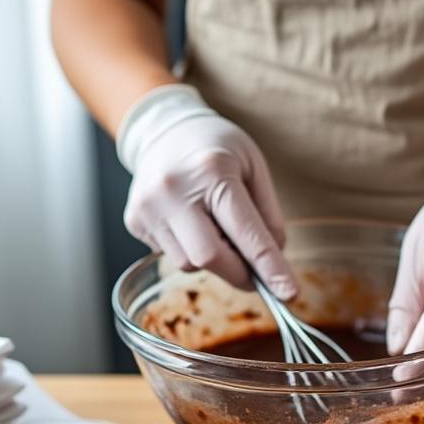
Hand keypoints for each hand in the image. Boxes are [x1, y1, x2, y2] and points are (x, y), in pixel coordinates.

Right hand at [118, 85, 294, 297]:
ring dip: (214, 260)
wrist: (164, 130)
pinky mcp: (134, 221)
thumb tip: (274, 263)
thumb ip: (268, 217)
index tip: (289, 293)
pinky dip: (191, 251)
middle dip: (240, 274)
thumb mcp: (254, 168)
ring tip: (216, 229)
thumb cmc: (216, 147)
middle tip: (256, 273)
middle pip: (210, 258)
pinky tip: (192, 225)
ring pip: (189, 264)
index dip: (269, 268)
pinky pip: (171, 256)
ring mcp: (148, 207)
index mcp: (212, 171)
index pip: (245, 234)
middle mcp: (173, 190)